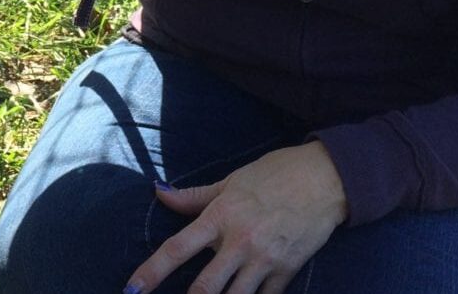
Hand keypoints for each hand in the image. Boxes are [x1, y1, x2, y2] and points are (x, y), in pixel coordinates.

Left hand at [124, 141, 348, 293]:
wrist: (325, 179)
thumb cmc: (275, 174)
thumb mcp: (231, 181)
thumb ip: (194, 197)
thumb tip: (159, 194)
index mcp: (221, 216)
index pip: (177, 248)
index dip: (151, 272)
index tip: (132, 289)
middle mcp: (239, 242)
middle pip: (204, 288)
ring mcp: (264, 260)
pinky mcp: (287, 271)